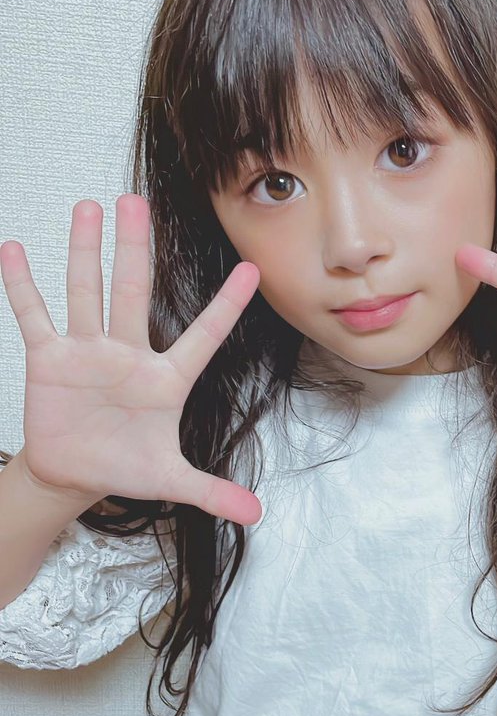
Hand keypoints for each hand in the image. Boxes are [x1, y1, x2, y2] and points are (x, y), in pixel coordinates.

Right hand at [0, 195, 262, 523]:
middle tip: (136, 200)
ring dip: (85, 252)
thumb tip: (255, 515)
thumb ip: (212, 491)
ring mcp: (87, 350)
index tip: (250, 270)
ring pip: (86, 292)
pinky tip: (15, 250)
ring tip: (88, 207)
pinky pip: (34, 317)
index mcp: (165, 378)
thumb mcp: (171, 480)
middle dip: (134, 248)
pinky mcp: (49, 358)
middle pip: (132, 291)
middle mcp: (128, 353)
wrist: (75, 474)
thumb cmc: (126, 467)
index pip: (203, 335)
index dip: (226, 306)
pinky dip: (23, 287)